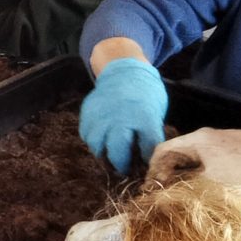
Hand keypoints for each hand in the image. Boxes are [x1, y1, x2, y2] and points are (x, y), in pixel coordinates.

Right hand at [77, 57, 166, 173]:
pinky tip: (101, 140)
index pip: (146, 150)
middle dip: (121, 164)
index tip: (144, 167)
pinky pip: (86, 135)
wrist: (123, 71)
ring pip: (97, 146)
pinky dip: (93, 141)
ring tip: (110, 156)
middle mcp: (120, 118)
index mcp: (144, 118)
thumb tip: (146, 159)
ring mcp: (101, 115)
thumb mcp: (154, 113)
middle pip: (117, 153)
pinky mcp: (87, 113)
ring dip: (104, 155)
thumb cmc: (144, 95)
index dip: (146, 162)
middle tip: (124, 169)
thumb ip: (150, 135)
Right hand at [147, 121, 240, 192]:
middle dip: (166, 177)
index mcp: (196, 140)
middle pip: (175, 156)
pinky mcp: (231, 153)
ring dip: (183, 179)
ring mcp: (219, 145)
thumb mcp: (214, 184)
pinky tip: (203, 195)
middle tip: (164, 199)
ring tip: (182, 200)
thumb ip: (186, 189)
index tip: (151, 192)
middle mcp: (204, 139)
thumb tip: (163, 198)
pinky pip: (205, 165)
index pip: (161, 151)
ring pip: (191, 162)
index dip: (151, 172)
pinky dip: (199, 178)